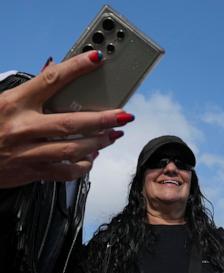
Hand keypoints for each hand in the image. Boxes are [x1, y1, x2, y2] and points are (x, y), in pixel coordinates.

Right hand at [0, 51, 134, 187]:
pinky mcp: (32, 171)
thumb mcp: (3, 101)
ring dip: (99, 142)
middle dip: (103, 119)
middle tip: (123, 115)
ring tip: (113, 135)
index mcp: (14, 104)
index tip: (95, 60)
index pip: (50, 80)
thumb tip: (53, 68)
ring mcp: (28, 152)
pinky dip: (82, 166)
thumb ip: (31, 90)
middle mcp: (22, 128)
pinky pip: (64, 172)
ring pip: (73, 149)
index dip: (75, 68)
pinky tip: (91, 158)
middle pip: (71, 122)